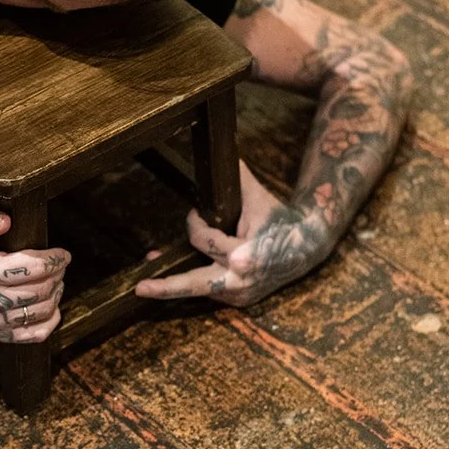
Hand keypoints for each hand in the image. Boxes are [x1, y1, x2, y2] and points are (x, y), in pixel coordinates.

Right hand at [0, 209, 69, 342]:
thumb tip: (5, 222)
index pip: (31, 268)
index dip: (53, 260)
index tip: (63, 255)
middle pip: (40, 289)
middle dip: (57, 275)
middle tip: (59, 266)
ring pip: (42, 310)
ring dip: (56, 293)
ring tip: (55, 282)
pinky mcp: (1, 336)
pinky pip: (37, 333)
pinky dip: (50, 318)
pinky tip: (49, 304)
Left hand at [134, 162, 330, 308]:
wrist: (309, 245)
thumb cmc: (281, 219)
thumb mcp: (257, 196)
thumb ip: (237, 177)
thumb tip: (222, 149)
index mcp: (244, 256)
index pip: (205, 240)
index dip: (195, 223)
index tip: (196, 212)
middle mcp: (240, 280)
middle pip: (195, 284)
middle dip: (166, 287)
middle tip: (139, 288)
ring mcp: (241, 294)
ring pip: (199, 291)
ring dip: (174, 285)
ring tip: (147, 285)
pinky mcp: (241, 300)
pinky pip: (211, 293)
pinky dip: (196, 284)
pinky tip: (174, 280)